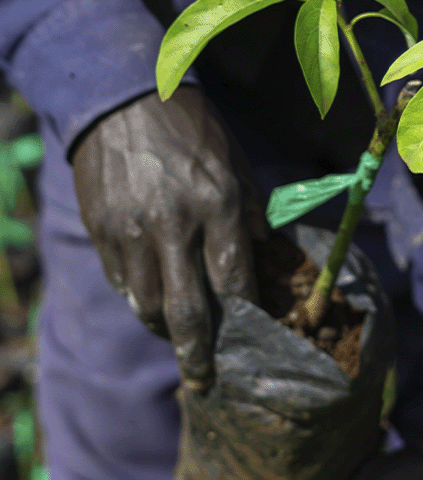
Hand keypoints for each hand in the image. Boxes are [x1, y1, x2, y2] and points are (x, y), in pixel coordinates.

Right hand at [71, 85, 268, 390]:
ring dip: (164, 332)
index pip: (234, 282)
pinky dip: (139, 301)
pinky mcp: (102, 230)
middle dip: (199, 355)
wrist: (123, 98)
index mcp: (219, 207)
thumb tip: (264, 255)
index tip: (252, 340)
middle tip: (205, 381)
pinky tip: (152, 304)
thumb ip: (251, 214)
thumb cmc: (193, 133)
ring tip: (179, 344)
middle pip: (187, 312)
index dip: (244, 319)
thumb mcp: (235, 166)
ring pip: (147, 306)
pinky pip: (123, 283)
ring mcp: (132, 231)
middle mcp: (174, 225)